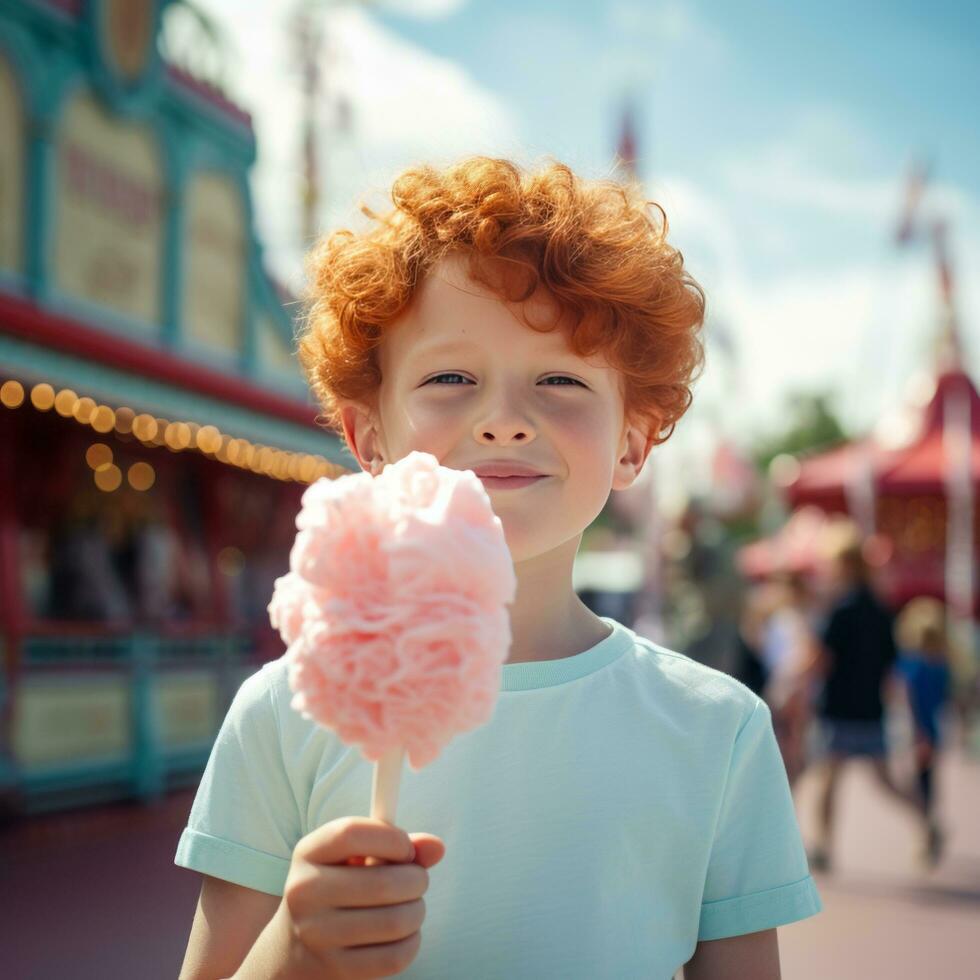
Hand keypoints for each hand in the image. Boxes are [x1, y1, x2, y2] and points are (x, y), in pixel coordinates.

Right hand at [276, 816, 444, 977]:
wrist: (292, 949)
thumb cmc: (337, 888)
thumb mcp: (355, 857)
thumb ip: (396, 845)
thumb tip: (437, 847)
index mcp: (308, 852)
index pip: (352, 833)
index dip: (392, 838)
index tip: (406, 849)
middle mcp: (304, 892)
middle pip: (384, 882)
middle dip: (417, 880)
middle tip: (416, 881)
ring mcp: (317, 934)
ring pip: (396, 921)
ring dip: (417, 911)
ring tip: (410, 906)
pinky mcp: (335, 970)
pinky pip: (395, 956)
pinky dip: (411, 941)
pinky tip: (403, 933)